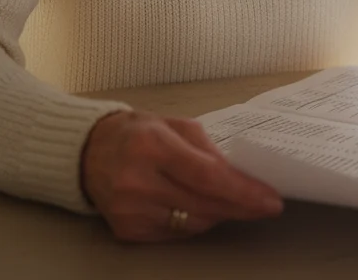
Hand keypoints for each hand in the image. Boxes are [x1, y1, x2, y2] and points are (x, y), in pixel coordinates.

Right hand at [81, 110, 282, 241]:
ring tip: (230, 202)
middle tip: (265, 205)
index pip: (208, 177)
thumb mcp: (173, 125)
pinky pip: (175, 233)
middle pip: (204, 205)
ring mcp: (130, 209)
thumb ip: (206, 148)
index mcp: (153, 146)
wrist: (86, 152)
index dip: (242, 192)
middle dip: (240, 207)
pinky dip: (193, 221)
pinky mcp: (127, 229)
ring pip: (193, 223)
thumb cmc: (136, 133)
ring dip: (218, 214)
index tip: (270, 200)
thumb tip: (238, 176)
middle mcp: (138, 181)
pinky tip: (198, 208)